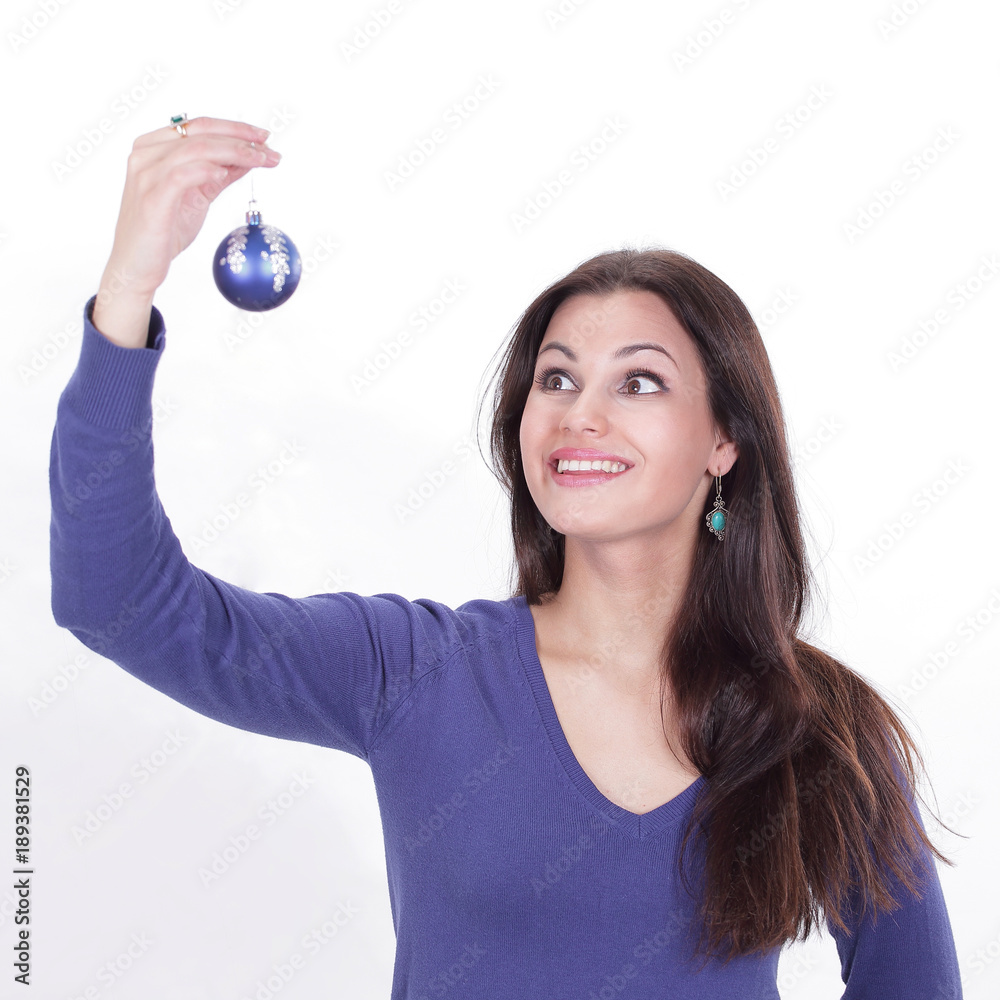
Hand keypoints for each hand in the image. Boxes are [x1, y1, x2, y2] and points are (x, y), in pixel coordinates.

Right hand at [93, 117, 280, 346]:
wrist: (138, 264)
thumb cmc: (165, 229)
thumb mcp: (197, 196)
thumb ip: (218, 175)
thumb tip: (248, 158)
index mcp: (154, 147)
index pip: (199, 126)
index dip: (234, 128)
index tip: (264, 137)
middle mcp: (146, 154)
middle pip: (201, 133)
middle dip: (241, 139)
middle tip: (270, 150)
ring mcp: (146, 174)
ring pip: (196, 149)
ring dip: (235, 153)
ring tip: (261, 160)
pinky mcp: (152, 197)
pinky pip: (182, 174)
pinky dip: (207, 170)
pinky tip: (226, 174)